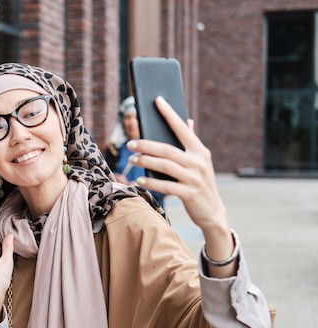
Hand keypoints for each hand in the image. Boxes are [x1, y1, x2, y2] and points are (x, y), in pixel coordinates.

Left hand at [125, 96, 228, 233]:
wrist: (213, 212)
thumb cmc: (200, 183)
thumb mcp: (200, 162)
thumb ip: (191, 142)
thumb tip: (187, 120)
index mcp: (200, 151)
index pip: (182, 128)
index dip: (170, 114)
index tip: (157, 100)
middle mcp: (198, 162)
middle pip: (168, 149)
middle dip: (147, 145)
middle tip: (130, 144)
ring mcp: (194, 178)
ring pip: (165, 166)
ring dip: (146, 162)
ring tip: (132, 160)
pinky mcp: (189, 194)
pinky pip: (166, 186)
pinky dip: (152, 182)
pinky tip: (139, 179)